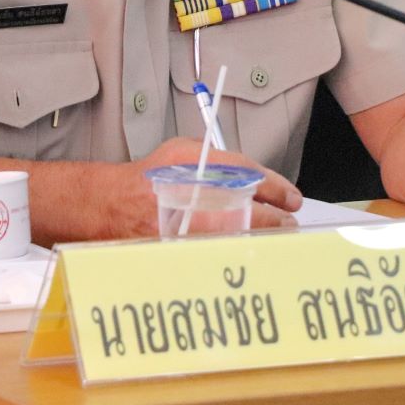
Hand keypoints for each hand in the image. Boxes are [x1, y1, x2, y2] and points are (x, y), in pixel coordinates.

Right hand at [100, 138, 302, 239]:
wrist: (114, 203)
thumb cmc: (150, 177)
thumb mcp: (185, 151)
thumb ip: (220, 159)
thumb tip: (255, 175)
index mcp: (197, 164)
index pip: (251, 175)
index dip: (277, 189)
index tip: (290, 198)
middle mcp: (193, 195)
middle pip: (252, 211)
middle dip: (276, 219)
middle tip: (288, 222)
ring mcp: (188, 226)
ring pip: (240, 237)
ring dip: (261, 238)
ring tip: (273, 237)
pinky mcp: (183, 249)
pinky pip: (221, 253)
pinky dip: (237, 252)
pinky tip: (246, 250)